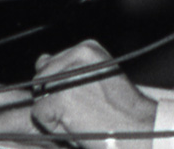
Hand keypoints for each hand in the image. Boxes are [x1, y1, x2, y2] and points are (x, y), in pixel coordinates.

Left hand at [30, 40, 156, 148]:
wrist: (134, 126)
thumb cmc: (117, 105)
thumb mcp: (94, 76)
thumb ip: (66, 66)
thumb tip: (41, 59)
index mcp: (87, 48)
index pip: (52, 65)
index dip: (64, 85)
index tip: (88, 93)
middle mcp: (75, 56)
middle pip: (42, 80)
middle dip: (55, 97)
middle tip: (86, 106)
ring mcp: (65, 78)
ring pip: (39, 97)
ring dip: (55, 111)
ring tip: (82, 114)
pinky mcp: (56, 100)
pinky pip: (39, 115)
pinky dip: (53, 125)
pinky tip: (76, 123)